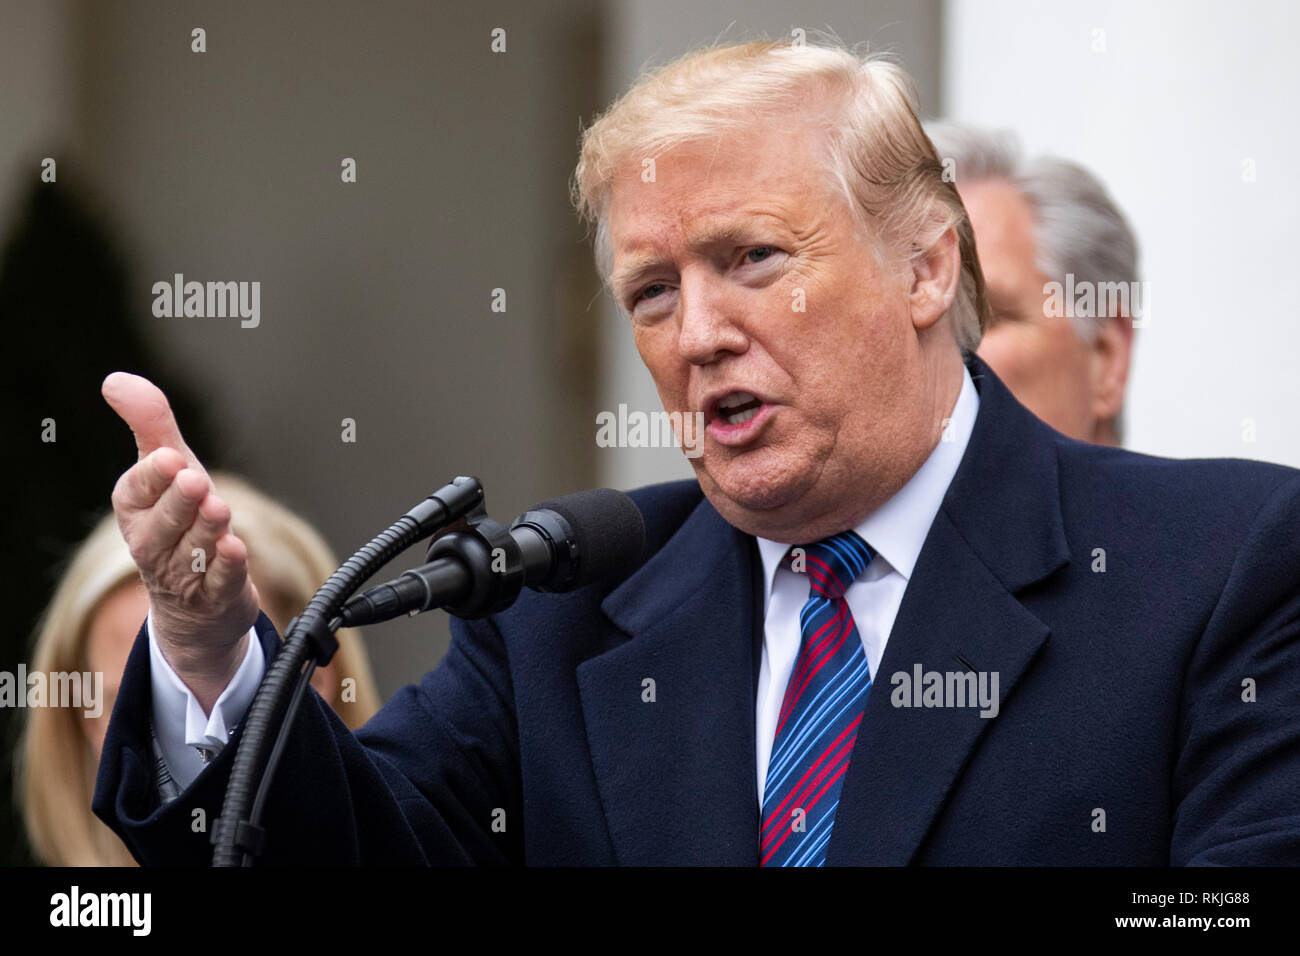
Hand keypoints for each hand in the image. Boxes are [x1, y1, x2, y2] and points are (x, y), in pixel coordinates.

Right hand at [102, 372, 259, 711]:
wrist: (196, 600)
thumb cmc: (181, 521)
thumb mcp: (170, 469)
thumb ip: (151, 425)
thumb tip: (115, 380)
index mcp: (136, 511)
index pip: (135, 493)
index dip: (151, 477)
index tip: (169, 458)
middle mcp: (153, 544)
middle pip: (164, 524)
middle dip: (179, 502)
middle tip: (195, 479)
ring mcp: (184, 575)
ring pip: (192, 551)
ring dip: (205, 530)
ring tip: (218, 509)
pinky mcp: (215, 597)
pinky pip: (218, 583)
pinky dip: (226, 567)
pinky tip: (235, 550)